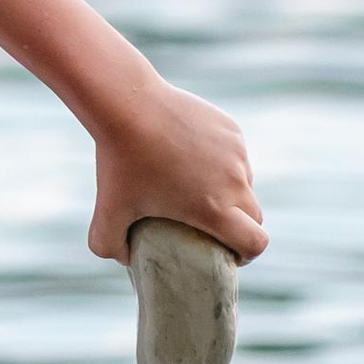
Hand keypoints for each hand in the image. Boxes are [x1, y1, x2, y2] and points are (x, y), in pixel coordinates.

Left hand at [86, 74, 265, 265]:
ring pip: (245, 183)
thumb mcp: (107, 211)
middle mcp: (233, 180)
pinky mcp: (230, 129)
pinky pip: (235, 155)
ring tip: (200, 191)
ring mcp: (236, 152)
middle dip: (241, 228)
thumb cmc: (120, 161)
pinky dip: (222, 163)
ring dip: (232, 193)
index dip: (247, 255)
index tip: (228, 255)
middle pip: (255, 216)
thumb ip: (110, 245)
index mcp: (214, 207)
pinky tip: (194, 159)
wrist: (128, 104)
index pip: (256, 242)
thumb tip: (126, 259)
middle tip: (214, 229)